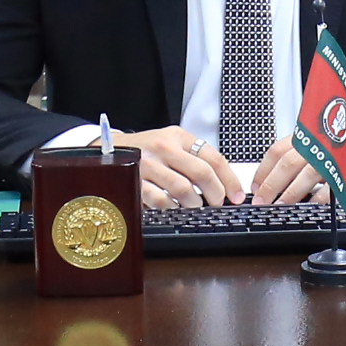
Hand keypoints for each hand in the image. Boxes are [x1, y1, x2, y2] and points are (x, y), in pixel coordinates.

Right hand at [117, 124, 241, 206]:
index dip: (230, 180)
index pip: (213, 157)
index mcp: (177, 136)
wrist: (108, 150)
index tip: (236, 196)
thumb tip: (223, 184)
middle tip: (217, 204)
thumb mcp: (170, 144)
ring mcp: (149, 164)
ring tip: (195, 207)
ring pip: (184, 189)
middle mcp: (164, 147)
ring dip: (195, 204)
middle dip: (216, 194)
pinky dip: (173, 208)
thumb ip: (193, 158)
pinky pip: (162, 200)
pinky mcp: (136, 181)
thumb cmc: (145, 150)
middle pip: (202, 173)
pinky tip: (175, 208)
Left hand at [255, 128, 345, 203]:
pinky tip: (308, 208)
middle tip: (261, 200)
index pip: (278, 150)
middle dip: (271, 184)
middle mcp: (322, 142)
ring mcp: (337, 155)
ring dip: (290, 193)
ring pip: (306, 174)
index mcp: (311, 136)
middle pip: (288, 162)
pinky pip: (331, 186)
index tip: (255, 187)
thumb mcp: (325, 149)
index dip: (263, 169)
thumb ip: (303, 158)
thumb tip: (275, 180)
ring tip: (279, 206)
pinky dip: (317, 199)